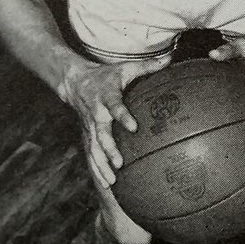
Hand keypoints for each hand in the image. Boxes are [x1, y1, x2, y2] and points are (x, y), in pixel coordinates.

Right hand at [58, 53, 171, 188]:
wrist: (75, 82)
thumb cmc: (106, 76)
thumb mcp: (125, 68)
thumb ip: (147, 65)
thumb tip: (170, 59)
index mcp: (106, 97)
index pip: (115, 107)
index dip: (122, 116)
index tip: (133, 127)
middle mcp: (96, 114)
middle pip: (101, 134)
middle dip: (109, 149)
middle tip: (119, 163)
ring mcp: (90, 127)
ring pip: (93, 148)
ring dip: (101, 165)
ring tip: (112, 181)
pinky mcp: (87, 135)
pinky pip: (91, 154)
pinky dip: (97, 169)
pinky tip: (107, 184)